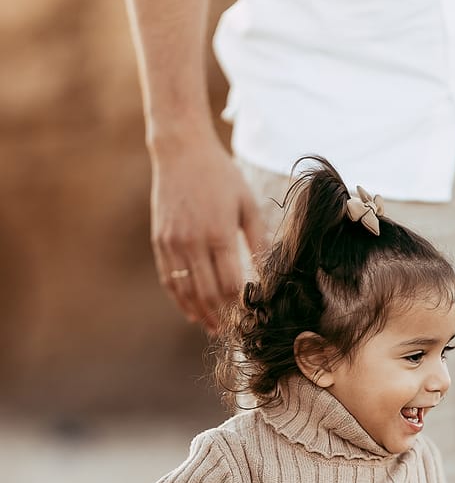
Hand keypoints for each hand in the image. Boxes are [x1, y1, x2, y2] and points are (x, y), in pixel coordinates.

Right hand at [150, 133, 266, 331]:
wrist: (180, 149)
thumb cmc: (220, 175)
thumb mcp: (247, 203)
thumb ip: (257, 240)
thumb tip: (265, 274)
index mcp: (219, 233)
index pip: (230, 283)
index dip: (240, 305)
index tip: (250, 317)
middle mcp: (193, 241)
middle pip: (208, 293)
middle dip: (221, 317)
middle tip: (233, 333)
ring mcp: (173, 242)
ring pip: (186, 291)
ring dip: (201, 314)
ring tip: (214, 329)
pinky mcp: (160, 240)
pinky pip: (168, 279)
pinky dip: (180, 300)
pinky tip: (192, 312)